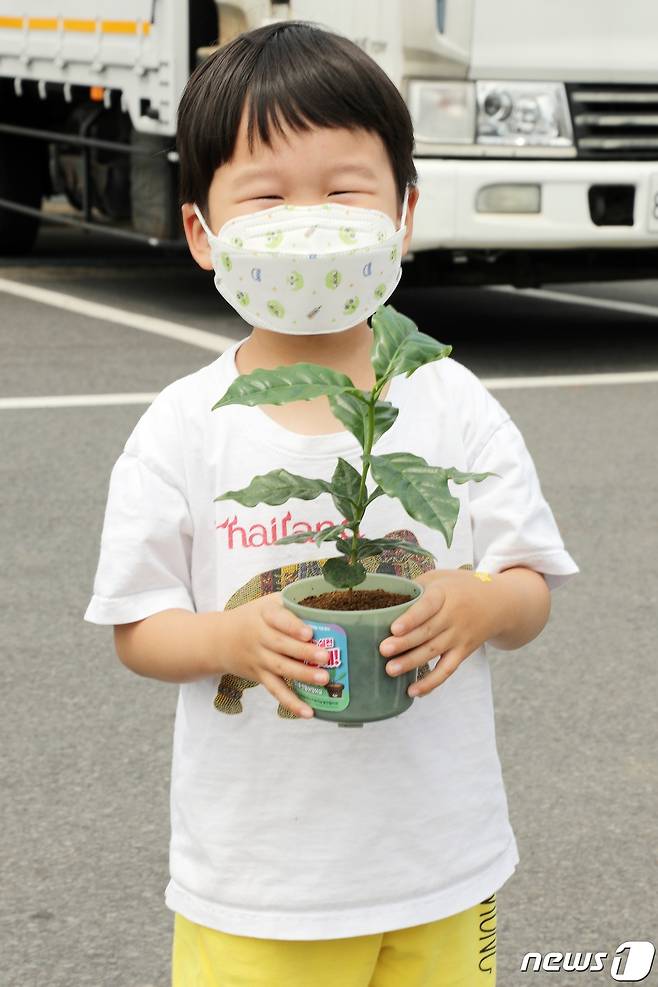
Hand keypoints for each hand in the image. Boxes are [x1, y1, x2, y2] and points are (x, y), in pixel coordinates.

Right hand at [223, 594, 330, 717]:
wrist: (219, 640)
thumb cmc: (254, 617)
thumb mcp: (268, 603)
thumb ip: (293, 604)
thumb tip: (328, 606)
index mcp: (264, 614)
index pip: (278, 619)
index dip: (293, 626)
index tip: (309, 633)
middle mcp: (259, 636)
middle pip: (281, 645)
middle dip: (304, 652)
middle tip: (326, 657)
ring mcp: (258, 659)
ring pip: (280, 668)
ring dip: (302, 675)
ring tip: (324, 679)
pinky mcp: (260, 677)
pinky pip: (276, 690)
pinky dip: (291, 703)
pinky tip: (308, 712)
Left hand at [379, 569, 502, 696]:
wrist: (499, 602)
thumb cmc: (460, 587)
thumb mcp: (441, 577)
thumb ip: (416, 587)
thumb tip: (384, 598)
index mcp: (445, 594)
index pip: (428, 606)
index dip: (411, 618)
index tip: (394, 628)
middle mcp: (453, 616)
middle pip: (427, 632)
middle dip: (404, 643)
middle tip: (383, 650)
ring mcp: (459, 636)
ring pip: (434, 652)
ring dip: (411, 662)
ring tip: (390, 670)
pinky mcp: (463, 652)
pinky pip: (447, 670)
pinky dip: (431, 682)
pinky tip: (413, 691)